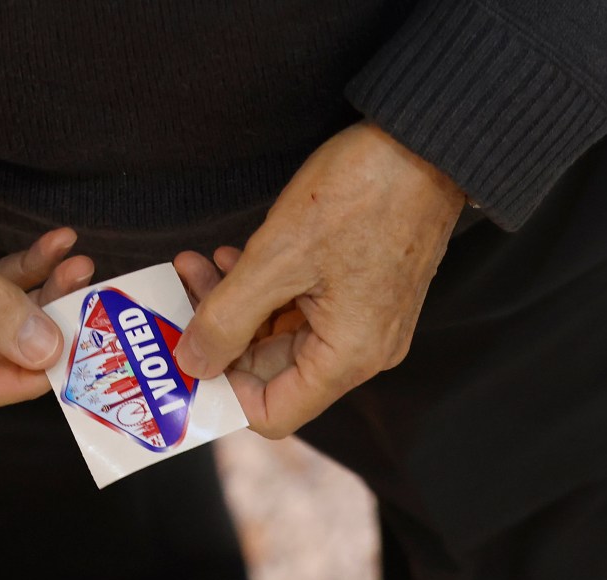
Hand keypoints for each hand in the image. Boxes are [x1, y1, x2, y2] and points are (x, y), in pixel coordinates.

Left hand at [174, 122, 463, 437]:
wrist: (425, 140)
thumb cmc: (362, 194)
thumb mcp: (277, 257)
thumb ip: (227, 319)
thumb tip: (193, 363)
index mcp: (348, 356)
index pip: (273, 413)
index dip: (223, 391)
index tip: (188, 352)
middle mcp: (360, 349)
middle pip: (270, 371)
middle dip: (218, 334)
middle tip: (182, 291)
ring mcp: (362, 320)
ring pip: (278, 334)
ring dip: (233, 304)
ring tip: (199, 264)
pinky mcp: (358, 291)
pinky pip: (298, 308)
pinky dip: (261, 288)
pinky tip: (233, 256)